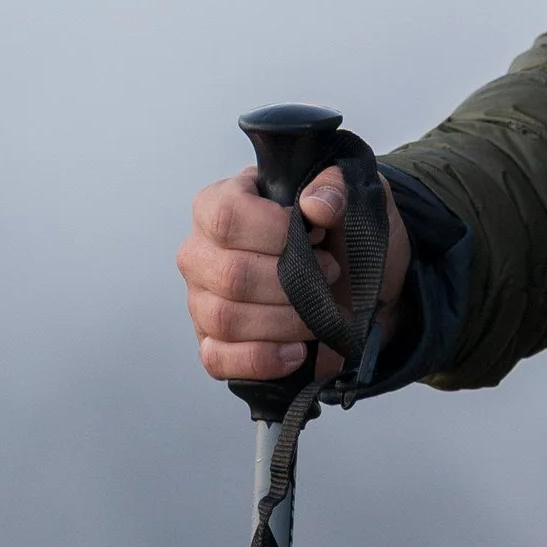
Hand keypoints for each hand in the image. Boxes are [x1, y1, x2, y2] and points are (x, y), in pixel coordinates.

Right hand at [177, 165, 412, 387]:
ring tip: (320, 312)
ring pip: (226, 320)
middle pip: (231, 276)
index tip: (318, 236)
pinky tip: (296, 352)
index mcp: (217, 205)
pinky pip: (218, 359)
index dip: (276, 232)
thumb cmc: (333, 229)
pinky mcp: (211, 342)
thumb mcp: (346, 195)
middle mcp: (199, 253)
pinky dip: (262, 359)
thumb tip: (318, 206)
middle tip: (328, 275)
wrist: (346, 273)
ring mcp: (200, 300)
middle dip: (293, 283)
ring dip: (285, 322)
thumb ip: (334, 187)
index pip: (227, 218)